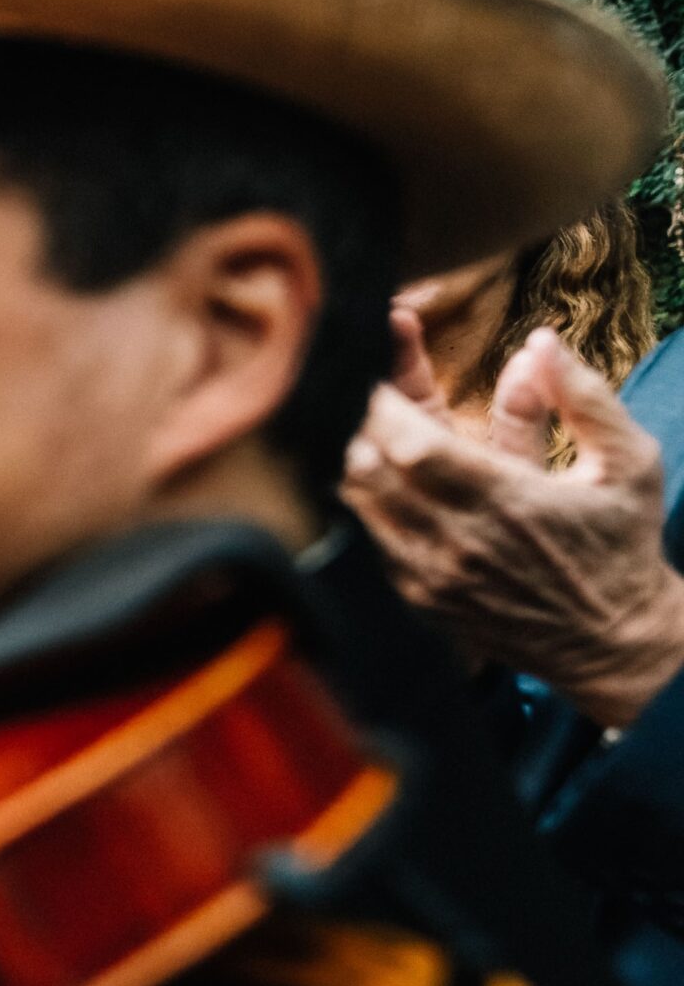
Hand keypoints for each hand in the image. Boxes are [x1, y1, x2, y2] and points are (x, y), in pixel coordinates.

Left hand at [344, 325, 683, 727]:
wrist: (612, 642)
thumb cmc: (622, 543)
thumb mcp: (628, 464)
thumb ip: (585, 398)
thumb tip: (539, 343)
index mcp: (506, 501)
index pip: (412, 445)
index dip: (383, 401)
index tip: (376, 368)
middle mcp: (457, 541)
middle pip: (369, 470)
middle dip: (360, 423)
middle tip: (366, 392)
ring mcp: (430, 574)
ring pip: (360, 504)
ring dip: (357, 460)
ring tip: (371, 426)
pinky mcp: (418, 598)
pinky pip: (370, 538)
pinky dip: (368, 501)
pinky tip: (384, 477)